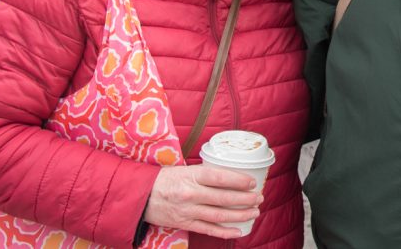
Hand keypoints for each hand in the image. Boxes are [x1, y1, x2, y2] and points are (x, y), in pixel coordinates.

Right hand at [144, 164, 263, 238]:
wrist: (141, 196)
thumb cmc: (166, 179)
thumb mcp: (185, 169)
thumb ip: (205, 173)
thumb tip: (231, 174)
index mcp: (191, 176)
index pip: (219, 177)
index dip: (238, 180)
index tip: (252, 182)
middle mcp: (191, 194)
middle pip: (223, 198)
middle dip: (245, 199)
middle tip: (259, 198)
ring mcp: (188, 211)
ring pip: (219, 216)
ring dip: (240, 215)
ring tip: (254, 212)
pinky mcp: (185, 224)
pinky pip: (208, 229)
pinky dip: (225, 232)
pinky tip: (239, 231)